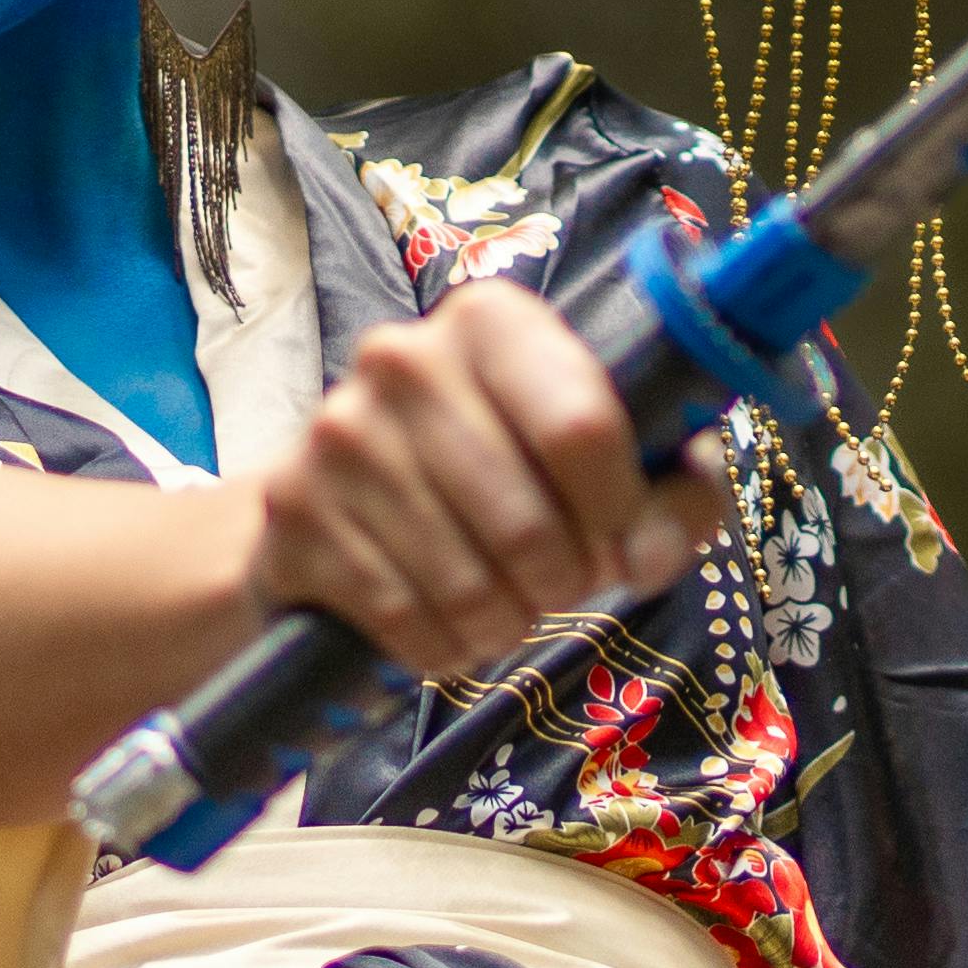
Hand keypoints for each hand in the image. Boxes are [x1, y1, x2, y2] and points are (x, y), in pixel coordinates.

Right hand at [245, 277, 729, 685]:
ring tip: (506, 606)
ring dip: (507, 622)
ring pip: (468, 585)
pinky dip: (445, 646)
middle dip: (566, 582)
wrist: (337, 496)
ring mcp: (338, 435)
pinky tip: (448, 624)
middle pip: (528, 524)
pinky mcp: (295, 514)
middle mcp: (404, 358)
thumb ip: (672, 489)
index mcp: (493, 320)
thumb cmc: (500, 467)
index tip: (628, 545)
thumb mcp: (602, 456)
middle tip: (562, 584)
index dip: (624, 514)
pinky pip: (404, 620)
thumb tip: (653, 550)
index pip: (583, 427)